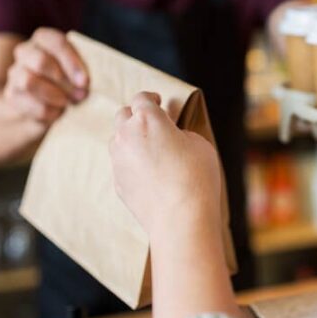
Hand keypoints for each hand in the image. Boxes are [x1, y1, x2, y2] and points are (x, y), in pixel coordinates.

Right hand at [4, 28, 88, 123]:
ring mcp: (15, 73)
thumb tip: (98, 78)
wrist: (43, 106)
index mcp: (44, 40)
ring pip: (29, 82)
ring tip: (68, 103)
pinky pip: (27, 103)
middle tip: (82, 95)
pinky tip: (58, 113)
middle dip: (65, 81)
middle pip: (41, 61)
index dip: (71, 61)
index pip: (56, 42)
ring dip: (54, 95)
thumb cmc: (70, 83)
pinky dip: (47, 111)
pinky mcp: (11, 95)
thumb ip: (84, 69)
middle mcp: (26, 52)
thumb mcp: (79, 72)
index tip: (85, 81)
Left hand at [109, 92, 221, 242]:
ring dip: (131, 138)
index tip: (158, 101)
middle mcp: (126, 135)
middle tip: (153, 123)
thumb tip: (173, 138)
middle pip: (123, 115)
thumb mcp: (199, 144)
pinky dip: (131, 163)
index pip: (142, 98)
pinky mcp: (117, 183)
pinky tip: (149, 173)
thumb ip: (182, 134)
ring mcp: (118, 160)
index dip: (151, 98)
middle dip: (137, 115)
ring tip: (150, 149)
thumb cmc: (195, 177)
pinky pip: (121, 164)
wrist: (180, 219)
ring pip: (117, 140)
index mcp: (147, 119)